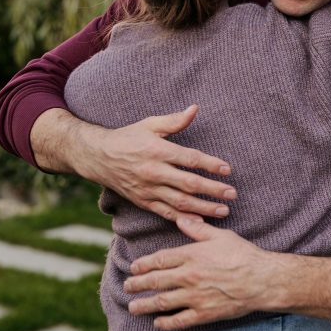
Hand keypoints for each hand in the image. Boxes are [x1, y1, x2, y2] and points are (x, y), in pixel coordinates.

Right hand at [74, 105, 235, 223]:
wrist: (98, 157)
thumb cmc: (128, 137)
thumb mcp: (150, 124)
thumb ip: (174, 120)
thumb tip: (195, 108)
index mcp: (157, 151)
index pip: (190, 159)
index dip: (211, 165)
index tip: (227, 170)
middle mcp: (153, 172)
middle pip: (189, 183)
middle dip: (213, 189)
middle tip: (233, 193)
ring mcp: (148, 189)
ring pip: (180, 202)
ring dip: (204, 208)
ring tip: (224, 210)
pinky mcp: (143, 201)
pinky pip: (166, 213)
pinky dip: (183, 219)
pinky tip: (200, 222)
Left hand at [125, 218, 278, 329]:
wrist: (263, 280)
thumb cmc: (244, 255)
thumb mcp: (221, 236)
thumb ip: (198, 229)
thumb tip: (181, 219)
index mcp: (192, 256)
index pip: (159, 260)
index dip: (143, 264)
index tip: (134, 268)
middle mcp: (189, 276)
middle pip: (155, 281)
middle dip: (137, 284)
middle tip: (127, 286)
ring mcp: (195, 297)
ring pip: (162, 302)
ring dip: (144, 305)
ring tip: (133, 307)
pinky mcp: (204, 313)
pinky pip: (179, 320)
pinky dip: (165, 323)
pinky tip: (158, 322)